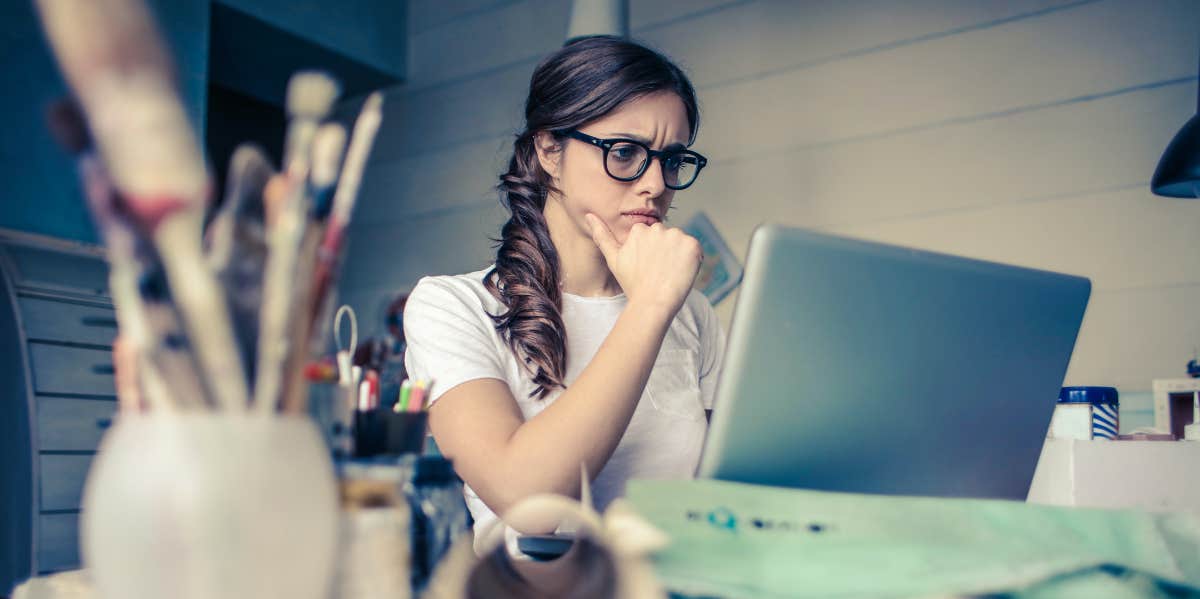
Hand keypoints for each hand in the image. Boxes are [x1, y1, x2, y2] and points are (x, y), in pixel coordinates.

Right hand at [585, 213, 701, 316]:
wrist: (652, 303)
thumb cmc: (633, 284)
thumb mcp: (613, 259)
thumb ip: (602, 235)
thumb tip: (589, 215)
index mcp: (639, 230)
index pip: (652, 237)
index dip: (652, 254)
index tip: (649, 268)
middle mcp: (658, 228)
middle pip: (667, 238)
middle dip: (666, 252)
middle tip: (659, 272)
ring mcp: (676, 236)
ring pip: (681, 243)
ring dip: (679, 255)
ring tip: (669, 274)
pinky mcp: (692, 245)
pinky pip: (695, 250)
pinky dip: (692, 261)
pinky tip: (681, 273)